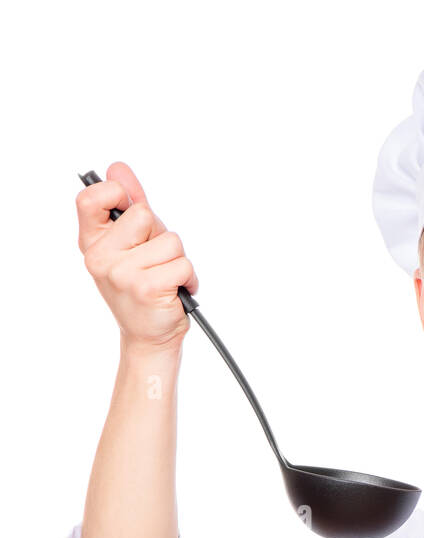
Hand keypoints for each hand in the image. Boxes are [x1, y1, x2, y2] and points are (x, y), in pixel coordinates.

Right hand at [77, 160, 198, 354]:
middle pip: (144, 215)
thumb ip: (128, 206)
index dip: (116, 194)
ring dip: (177, 260)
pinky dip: (187, 277)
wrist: (150, 338)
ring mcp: (122, 274)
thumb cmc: (142, 291)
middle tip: (154, 261)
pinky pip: (182, 264)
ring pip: (170, 241)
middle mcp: (101, 258)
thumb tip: (118, 168)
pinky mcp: (147, 288)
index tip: (128, 209)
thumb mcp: (131, 246)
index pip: (90, 198)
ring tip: (165, 279)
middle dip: (159, 235)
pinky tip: (174, 291)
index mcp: (93, 243)